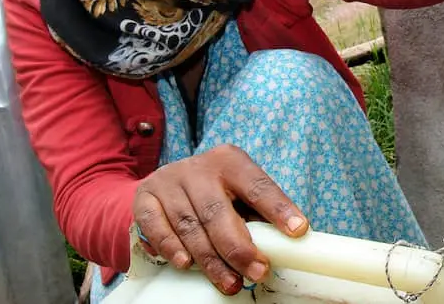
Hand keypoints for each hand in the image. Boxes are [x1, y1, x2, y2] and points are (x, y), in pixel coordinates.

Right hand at [132, 144, 308, 294]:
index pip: (258, 185)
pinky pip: (156, 227)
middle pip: (218, 211)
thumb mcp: (238, 193)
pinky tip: (186, 265)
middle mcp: (199, 168)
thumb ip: (258, 214)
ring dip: (210, 259)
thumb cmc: (215, 193)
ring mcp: (169, 181)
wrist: (165, 182)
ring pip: (190, 225)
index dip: (278, 208)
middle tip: (258, 272)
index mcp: (231, 161)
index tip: (298, 230)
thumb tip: (286, 245)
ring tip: (230, 282)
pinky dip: (171, 248)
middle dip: (239, 247)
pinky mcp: (145, 198)